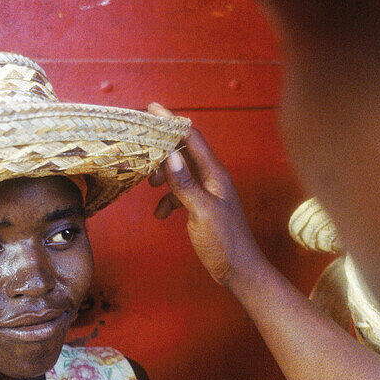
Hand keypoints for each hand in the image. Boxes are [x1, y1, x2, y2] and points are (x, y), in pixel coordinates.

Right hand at [147, 104, 266, 289]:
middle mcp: (212, 179)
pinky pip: (180, 193)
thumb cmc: (225, 243)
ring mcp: (207, 192)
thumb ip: (186, 184)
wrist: (239, 270)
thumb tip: (171, 156)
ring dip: (163, 175)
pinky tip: (160, 214)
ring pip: (180, 172)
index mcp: (215, 175)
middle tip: (141, 149)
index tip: (152, 109)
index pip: (192, 138)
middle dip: (162, 149)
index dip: (172, 122)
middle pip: (184, 152)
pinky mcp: (201, 207)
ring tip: (150, 185)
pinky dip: (167, 199)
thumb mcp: (202, 212)